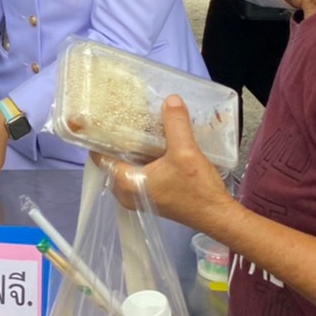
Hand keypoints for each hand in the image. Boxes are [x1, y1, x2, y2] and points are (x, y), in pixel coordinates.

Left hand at [93, 96, 237, 233]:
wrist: (217, 216)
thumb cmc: (197, 189)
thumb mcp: (186, 152)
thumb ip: (176, 124)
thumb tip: (170, 99)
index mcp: (126, 183)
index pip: (99, 156)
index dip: (99, 136)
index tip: (102, 116)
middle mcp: (125, 193)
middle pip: (111, 161)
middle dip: (115, 140)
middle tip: (121, 117)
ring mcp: (137, 197)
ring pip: (125, 167)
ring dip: (129, 149)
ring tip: (136, 126)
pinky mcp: (150, 197)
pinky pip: (136, 173)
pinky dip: (140, 158)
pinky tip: (152, 143)